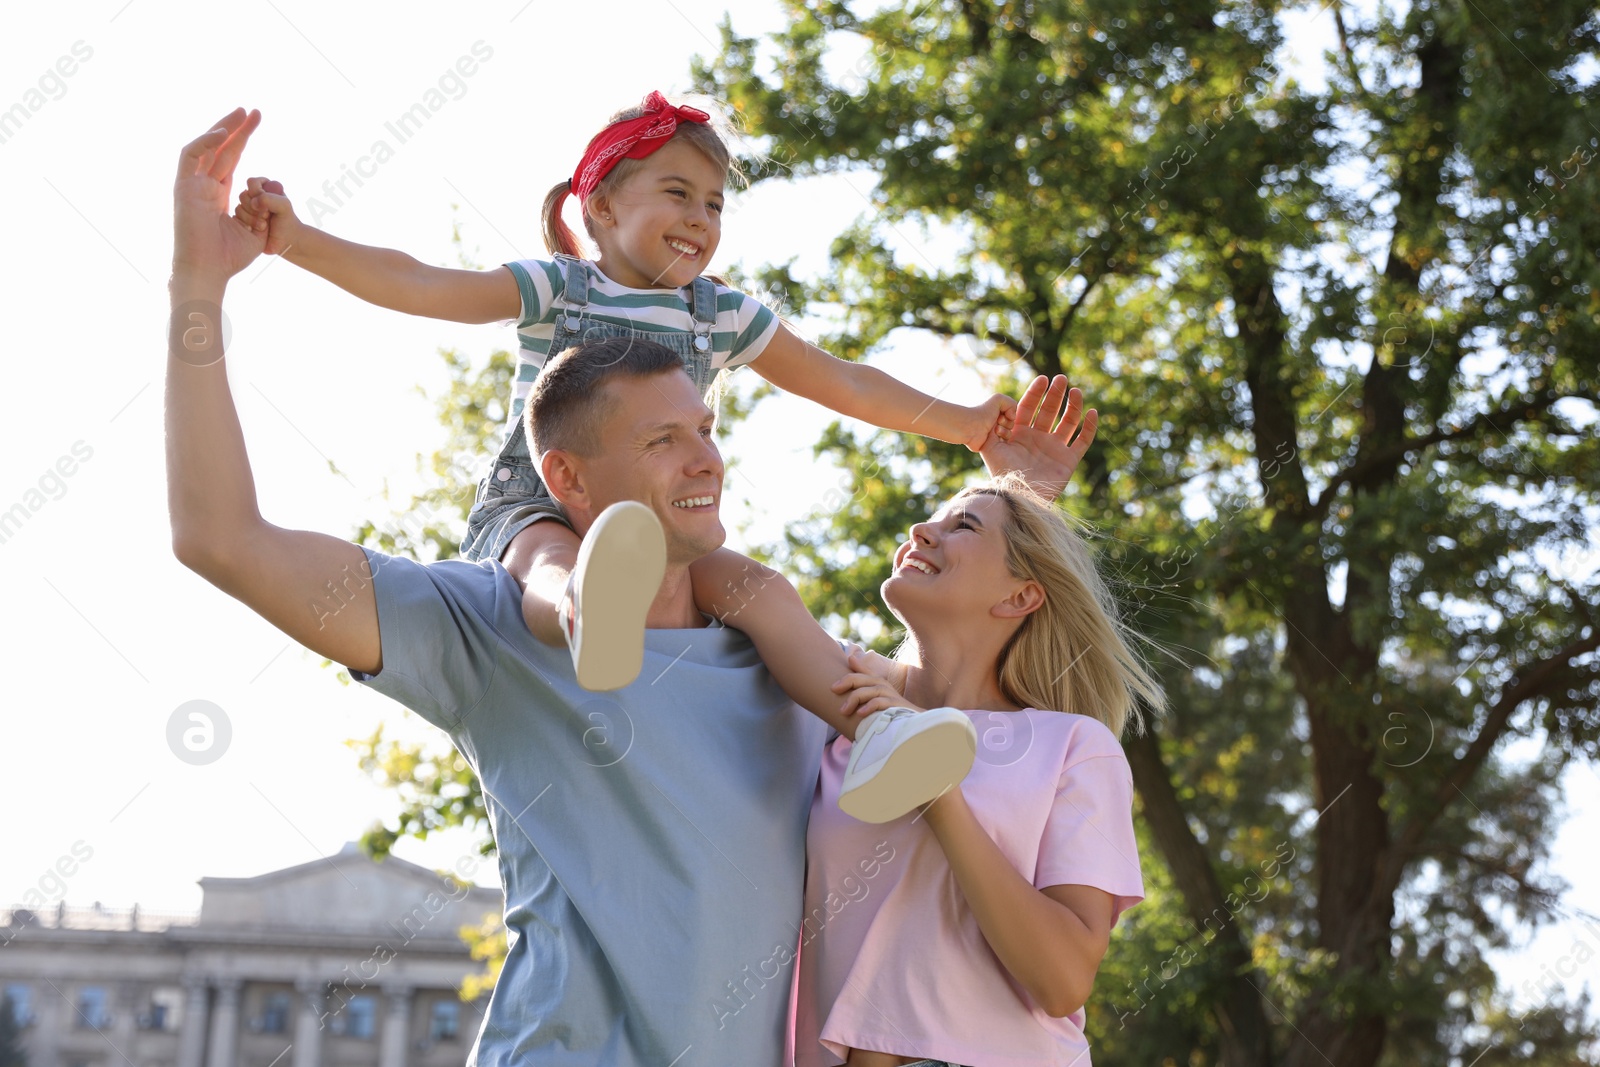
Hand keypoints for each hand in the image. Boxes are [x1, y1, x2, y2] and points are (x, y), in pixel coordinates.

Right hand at [173, 108, 265, 282]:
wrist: (209, 270)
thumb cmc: (230, 258)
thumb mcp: (256, 231)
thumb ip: (263, 210)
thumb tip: (267, 194)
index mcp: (218, 194)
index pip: (231, 159)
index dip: (242, 139)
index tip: (256, 121)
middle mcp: (204, 186)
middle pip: (220, 149)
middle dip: (237, 128)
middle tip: (253, 111)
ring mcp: (192, 185)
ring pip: (205, 147)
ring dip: (223, 128)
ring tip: (242, 113)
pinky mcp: (183, 187)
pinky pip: (191, 156)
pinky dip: (206, 142)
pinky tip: (225, 134)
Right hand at [234, 177, 302, 255]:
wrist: (286, 243)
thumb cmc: (288, 223)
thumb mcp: (285, 206)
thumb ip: (269, 199)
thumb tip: (253, 202)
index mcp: (266, 190)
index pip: (252, 182)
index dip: (256, 191)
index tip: (265, 203)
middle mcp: (256, 199)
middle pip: (243, 196)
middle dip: (254, 208)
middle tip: (266, 216)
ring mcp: (248, 211)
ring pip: (238, 208)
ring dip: (251, 218)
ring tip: (263, 226)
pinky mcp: (243, 222)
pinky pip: (236, 220)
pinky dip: (245, 225)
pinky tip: (254, 231)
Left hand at [831, 650, 923, 718]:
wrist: (914, 725)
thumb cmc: (890, 712)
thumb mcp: (875, 700)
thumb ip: (862, 692)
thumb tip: (846, 679)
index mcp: (879, 683)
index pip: (864, 671)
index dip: (853, 666)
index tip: (842, 665)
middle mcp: (884, 686)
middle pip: (863, 678)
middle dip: (847, 682)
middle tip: (833, 690)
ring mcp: (891, 695)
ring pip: (871, 690)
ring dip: (855, 699)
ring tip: (843, 710)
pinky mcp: (896, 706)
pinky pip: (881, 703)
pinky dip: (870, 706)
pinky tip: (860, 713)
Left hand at [957, 392, 1018, 451]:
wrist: (970, 427)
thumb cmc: (982, 412)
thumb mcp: (998, 399)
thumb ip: (1011, 402)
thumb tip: (1012, 417)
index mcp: (997, 413)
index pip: (1013, 415)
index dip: (1011, 415)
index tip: (1002, 414)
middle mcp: (996, 423)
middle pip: (1012, 425)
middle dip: (1008, 423)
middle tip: (997, 422)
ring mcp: (994, 434)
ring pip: (1010, 435)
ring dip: (1005, 432)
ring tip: (995, 430)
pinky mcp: (992, 445)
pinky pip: (1004, 445)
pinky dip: (1002, 441)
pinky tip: (995, 438)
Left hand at [979, 374, 1098, 498]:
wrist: (1019, 497)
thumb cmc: (1002, 474)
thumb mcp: (990, 448)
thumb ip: (990, 427)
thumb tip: (994, 407)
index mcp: (1020, 435)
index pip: (1029, 408)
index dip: (1036, 393)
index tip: (1042, 379)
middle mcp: (1038, 439)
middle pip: (1049, 412)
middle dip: (1055, 395)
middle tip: (1061, 378)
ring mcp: (1054, 449)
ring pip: (1068, 423)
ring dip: (1073, 406)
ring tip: (1076, 391)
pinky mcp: (1068, 460)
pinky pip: (1082, 441)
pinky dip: (1089, 427)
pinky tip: (1092, 412)